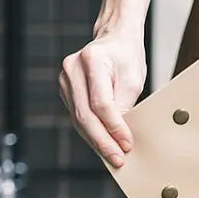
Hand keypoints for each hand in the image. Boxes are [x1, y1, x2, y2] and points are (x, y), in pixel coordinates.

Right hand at [59, 26, 145, 167]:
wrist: (114, 38)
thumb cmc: (126, 56)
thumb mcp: (133, 78)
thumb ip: (125, 104)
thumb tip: (120, 134)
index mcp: (92, 60)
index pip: (101, 103)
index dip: (114, 127)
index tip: (127, 144)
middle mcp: (72, 69)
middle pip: (86, 115)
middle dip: (103, 141)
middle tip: (118, 159)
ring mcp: (65, 79)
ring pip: (79, 119)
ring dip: (96, 141)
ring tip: (112, 157)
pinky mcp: (66, 89)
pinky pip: (78, 116)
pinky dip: (91, 132)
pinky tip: (102, 144)